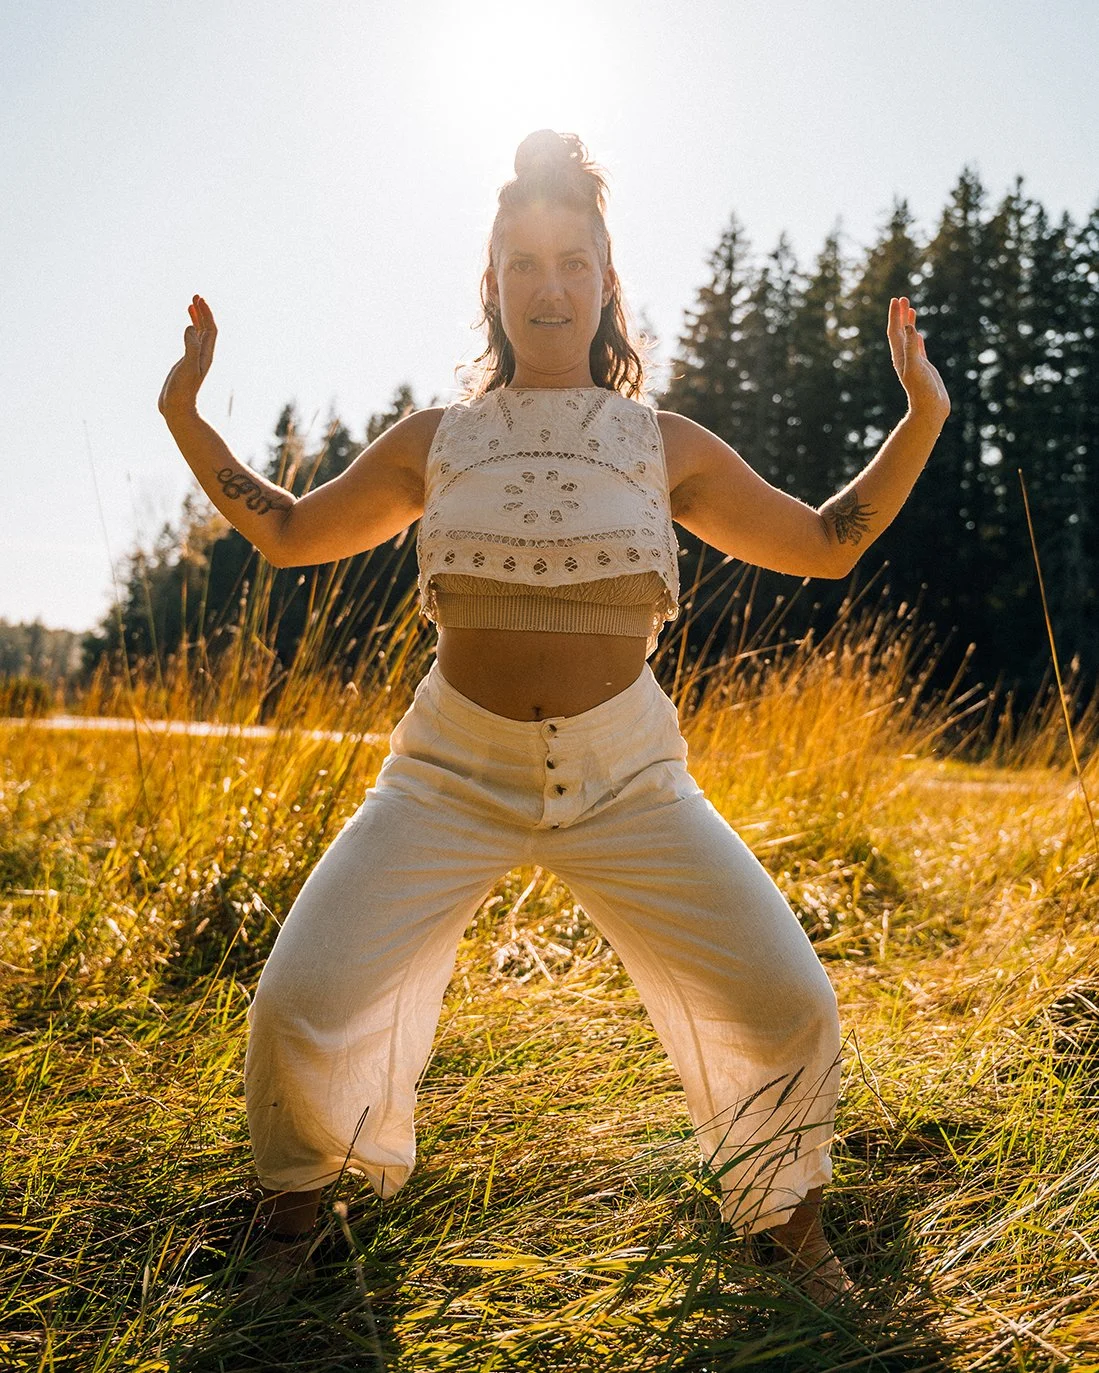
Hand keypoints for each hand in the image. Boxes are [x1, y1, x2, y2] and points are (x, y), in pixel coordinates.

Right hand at [158, 294, 216, 417]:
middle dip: (202, 312)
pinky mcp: (186, 364)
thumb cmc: (183, 391)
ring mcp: (194, 359)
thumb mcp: (188, 367)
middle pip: (206, 329)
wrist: (177, 410)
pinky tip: (186, 327)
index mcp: (206, 355)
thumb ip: (191, 347)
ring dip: (197, 319)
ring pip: (199, 335)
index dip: (206, 314)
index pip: (210, 329)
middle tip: (195, 296)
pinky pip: (190, 343)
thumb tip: (191, 327)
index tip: (199, 299)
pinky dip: (189, 331)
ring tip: (191, 305)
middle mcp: (203, 356)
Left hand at [887, 296, 949, 424]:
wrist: (930, 409)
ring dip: (908, 323)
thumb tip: (908, 327)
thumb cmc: (922, 391)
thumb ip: (912, 348)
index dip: (895, 315)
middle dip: (900, 315)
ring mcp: (913, 361)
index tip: (896, 299)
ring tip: (911, 309)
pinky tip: (918, 332)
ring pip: (909, 337)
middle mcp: (904, 357)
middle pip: (899, 331)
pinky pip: (917, 347)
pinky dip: (916, 337)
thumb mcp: (916, 367)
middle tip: (903, 298)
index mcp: (900, 356)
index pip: (895, 331)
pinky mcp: (923, 366)